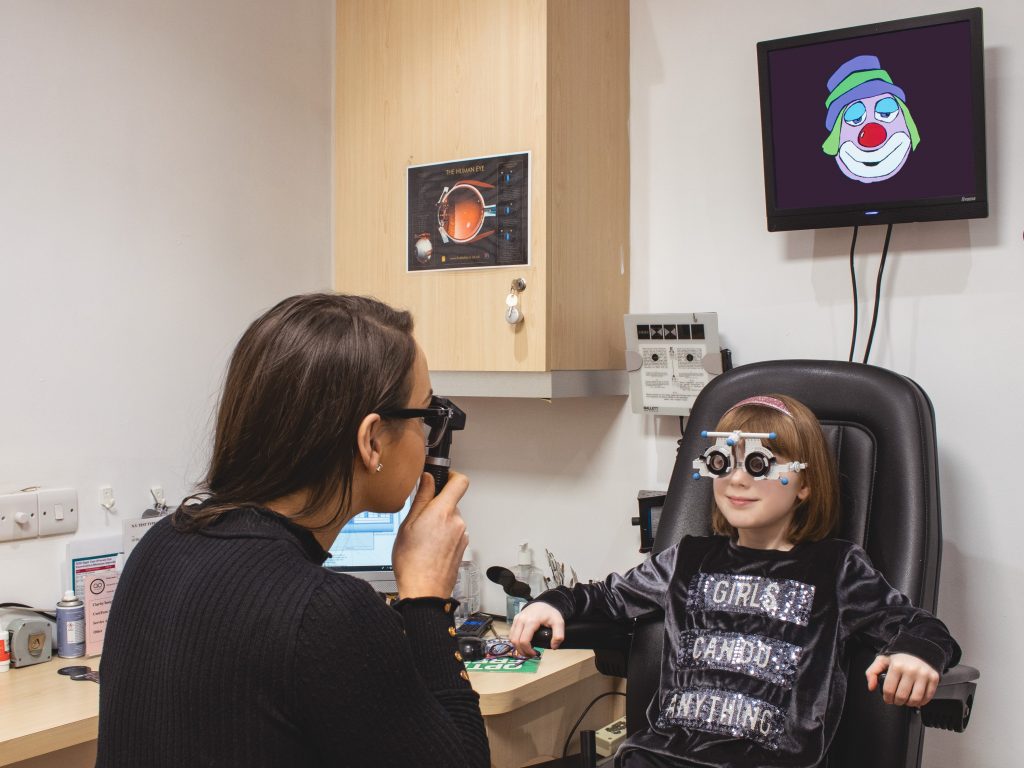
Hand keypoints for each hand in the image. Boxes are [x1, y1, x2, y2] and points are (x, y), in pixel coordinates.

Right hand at [392, 472, 468, 599]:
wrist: (424, 591)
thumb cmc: (413, 562)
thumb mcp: (408, 524)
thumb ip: (421, 498)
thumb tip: (427, 479)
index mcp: (443, 512)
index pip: (460, 481)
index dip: (451, 475)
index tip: (440, 477)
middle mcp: (457, 522)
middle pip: (452, 501)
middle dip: (437, 505)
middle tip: (419, 517)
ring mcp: (462, 535)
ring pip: (451, 518)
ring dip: (439, 522)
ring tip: (421, 537)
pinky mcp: (462, 547)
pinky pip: (453, 532)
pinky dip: (442, 535)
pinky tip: (428, 546)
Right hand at [508, 601, 564, 657]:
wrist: (544, 602)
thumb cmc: (550, 613)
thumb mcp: (558, 622)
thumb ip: (559, 635)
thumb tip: (553, 647)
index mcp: (531, 621)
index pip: (524, 640)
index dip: (527, 650)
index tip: (534, 654)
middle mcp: (521, 620)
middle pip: (515, 641)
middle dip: (521, 651)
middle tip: (530, 655)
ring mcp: (517, 619)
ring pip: (511, 638)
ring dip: (517, 647)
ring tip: (526, 650)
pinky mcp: (515, 619)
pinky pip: (511, 633)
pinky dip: (515, 641)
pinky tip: (523, 643)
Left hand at [866, 652, 939, 706]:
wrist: (919, 649)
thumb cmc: (900, 657)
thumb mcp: (882, 660)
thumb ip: (872, 672)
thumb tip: (871, 686)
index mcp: (897, 666)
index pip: (889, 690)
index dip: (887, 698)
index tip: (888, 699)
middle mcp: (911, 670)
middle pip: (902, 696)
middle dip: (897, 702)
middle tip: (896, 700)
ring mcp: (924, 675)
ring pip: (915, 699)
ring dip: (909, 704)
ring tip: (906, 700)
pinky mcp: (934, 678)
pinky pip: (927, 697)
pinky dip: (921, 702)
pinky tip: (916, 698)